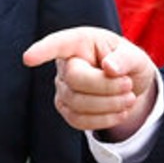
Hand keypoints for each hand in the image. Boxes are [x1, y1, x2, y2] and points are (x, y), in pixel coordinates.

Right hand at [22, 27, 156, 139]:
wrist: (130, 86)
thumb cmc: (128, 63)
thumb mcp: (135, 56)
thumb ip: (126, 59)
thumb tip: (110, 68)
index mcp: (81, 42)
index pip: (58, 44)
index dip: (43, 50)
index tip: (28, 58)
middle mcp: (66, 63)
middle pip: (75, 79)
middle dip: (106, 87)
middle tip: (129, 86)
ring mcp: (63, 87)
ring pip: (77, 103)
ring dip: (109, 105)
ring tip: (129, 98)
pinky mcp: (66, 108)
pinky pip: (79, 120)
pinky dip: (104, 120)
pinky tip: (120, 112)